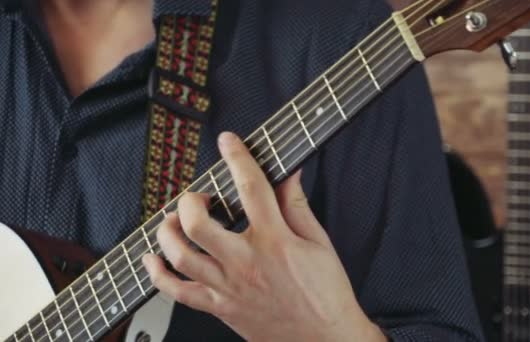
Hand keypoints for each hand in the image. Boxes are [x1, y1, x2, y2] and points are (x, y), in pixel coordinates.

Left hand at [143, 132, 386, 341]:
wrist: (326, 340)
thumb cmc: (326, 294)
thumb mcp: (319, 243)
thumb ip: (298, 206)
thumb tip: (289, 175)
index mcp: (275, 241)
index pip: (251, 187)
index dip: (237, 157)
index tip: (228, 142)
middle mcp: (246, 263)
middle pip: (198, 223)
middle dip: (190, 200)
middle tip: (200, 197)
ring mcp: (228, 288)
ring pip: (180, 255)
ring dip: (169, 231)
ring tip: (176, 222)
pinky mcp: (220, 308)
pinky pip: (177, 292)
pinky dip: (158, 274)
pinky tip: (154, 259)